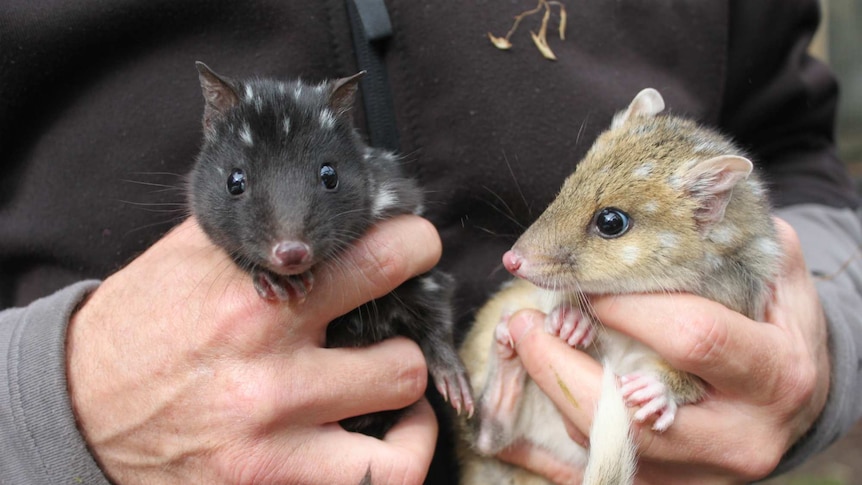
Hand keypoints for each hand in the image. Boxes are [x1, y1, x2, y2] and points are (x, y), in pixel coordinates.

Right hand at [66, 216, 439, 484]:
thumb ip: (263, 230)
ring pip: (401, 401)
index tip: (413, 246)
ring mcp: (275, 434)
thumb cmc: (142, 324)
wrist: (80, 410)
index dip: (413, 245)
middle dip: (411, 317)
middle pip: (402, 339)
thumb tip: (329, 197)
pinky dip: (404, 449)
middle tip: (398, 311)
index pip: (378, 257)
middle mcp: (269, 367)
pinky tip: (391, 427)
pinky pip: (382, 475)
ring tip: (394, 374)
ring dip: (408, 385)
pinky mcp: (273, 481)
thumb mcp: (191, 257)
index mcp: (252, 297)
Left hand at [498, 217, 828, 483]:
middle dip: (564, 364)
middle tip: (525, 323)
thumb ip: (753, 247)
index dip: (629, 307)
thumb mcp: (784, 291)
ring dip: (553, 392)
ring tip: (527, 347)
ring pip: (606, 441)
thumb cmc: (780, 340)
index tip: (588, 286)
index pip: (690, 336)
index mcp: (774, 375)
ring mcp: (699, 471)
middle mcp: (738, 435)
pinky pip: (595, 467)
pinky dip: (551, 440)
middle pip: (633, 411)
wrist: (792, 412)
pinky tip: (527, 401)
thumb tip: (707, 195)